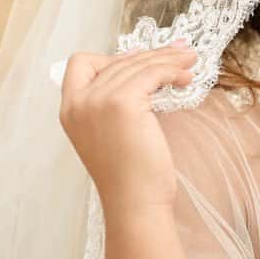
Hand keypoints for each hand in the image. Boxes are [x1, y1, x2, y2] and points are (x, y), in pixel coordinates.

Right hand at [58, 41, 196, 217]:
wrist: (135, 204)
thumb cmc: (130, 175)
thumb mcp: (109, 131)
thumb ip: (113, 100)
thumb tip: (141, 62)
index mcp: (70, 109)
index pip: (80, 63)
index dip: (110, 57)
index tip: (139, 59)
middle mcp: (78, 102)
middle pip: (116, 61)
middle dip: (151, 55)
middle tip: (180, 54)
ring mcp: (97, 101)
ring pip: (137, 64)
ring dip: (167, 59)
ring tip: (189, 63)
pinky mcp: (122, 103)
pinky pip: (151, 73)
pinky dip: (170, 69)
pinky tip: (184, 77)